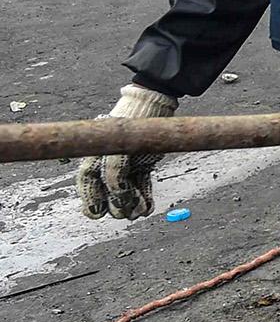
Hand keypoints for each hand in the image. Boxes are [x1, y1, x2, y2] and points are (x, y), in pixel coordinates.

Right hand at [76, 84, 176, 219]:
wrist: (151, 108)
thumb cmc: (128, 127)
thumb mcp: (117, 149)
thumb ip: (114, 171)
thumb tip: (117, 192)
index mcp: (93, 160)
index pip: (87, 186)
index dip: (91, 202)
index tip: (98, 213)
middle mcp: (107, 166)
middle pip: (108, 194)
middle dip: (116, 206)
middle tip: (126, 212)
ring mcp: (126, 167)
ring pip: (126, 193)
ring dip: (132, 205)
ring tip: (140, 211)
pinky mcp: (142, 167)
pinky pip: (140, 186)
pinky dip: (144, 198)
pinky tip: (148, 208)